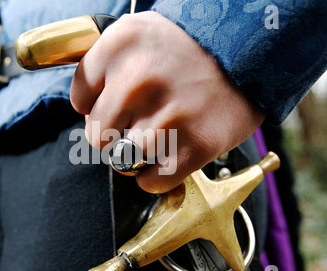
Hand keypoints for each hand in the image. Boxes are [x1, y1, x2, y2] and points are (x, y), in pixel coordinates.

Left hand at [70, 11, 265, 193]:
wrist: (247, 53)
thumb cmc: (186, 49)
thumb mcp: (136, 33)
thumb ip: (100, 65)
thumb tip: (81, 107)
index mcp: (120, 46)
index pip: (78, 98)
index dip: (95, 106)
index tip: (116, 102)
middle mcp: (140, 79)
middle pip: (97, 136)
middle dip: (114, 135)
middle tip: (139, 121)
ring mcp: (168, 115)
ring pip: (125, 161)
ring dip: (139, 154)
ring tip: (162, 132)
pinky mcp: (196, 145)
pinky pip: (151, 181)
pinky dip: (157, 176)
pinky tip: (171, 153)